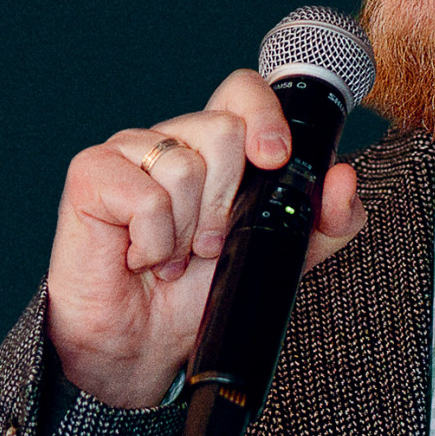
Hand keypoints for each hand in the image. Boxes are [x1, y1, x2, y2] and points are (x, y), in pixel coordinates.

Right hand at [45, 69, 366, 408]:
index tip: (274, 158)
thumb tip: (343, 178)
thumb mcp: (281, 256)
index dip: (264, 115)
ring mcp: (129, 151)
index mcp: (216, 147)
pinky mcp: (91, 174)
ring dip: (188, 230)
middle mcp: (173, 140)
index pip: (242, 90)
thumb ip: (325, 221)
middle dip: (228, 202)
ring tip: (175, 254)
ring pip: (186, 166)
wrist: (144, 345)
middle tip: (210, 243)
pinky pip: (145, 196)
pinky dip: (154, 240)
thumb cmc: (201, 294)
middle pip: (223, 130)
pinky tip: (141, 254)